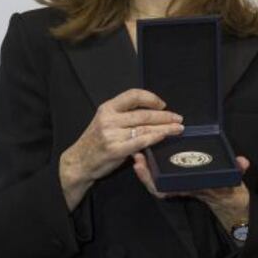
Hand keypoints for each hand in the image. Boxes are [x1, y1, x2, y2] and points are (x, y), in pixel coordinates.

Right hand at [59, 89, 183, 209]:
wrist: (79, 161)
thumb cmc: (96, 141)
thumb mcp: (105, 121)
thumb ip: (124, 115)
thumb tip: (152, 112)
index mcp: (108, 108)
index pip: (133, 95)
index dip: (151, 98)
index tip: (163, 104)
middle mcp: (109, 119)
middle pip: (143, 114)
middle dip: (164, 116)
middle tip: (178, 118)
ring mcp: (111, 135)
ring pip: (144, 128)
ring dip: (165, 128)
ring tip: (177, 128)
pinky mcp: (115, 150)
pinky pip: (139, 142)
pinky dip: (154, 138)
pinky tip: (163, 136)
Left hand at [133, 153, 249, 229]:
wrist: (228, 199)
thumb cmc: (227, 188)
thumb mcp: (234, 180)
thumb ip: (238, 170)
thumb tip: (242, 162)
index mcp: (192, 187)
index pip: (169, 190)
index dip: (153, 183)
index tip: (142, 170)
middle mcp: (182, 187)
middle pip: (158, 185)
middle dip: (145, 175)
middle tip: (136, 159)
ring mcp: (179, 183)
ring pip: (157, 181)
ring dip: (146, 170)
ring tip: (137, 155)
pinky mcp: (178, 177)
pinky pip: (161, 176)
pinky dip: (152, 169)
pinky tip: (146, 155)